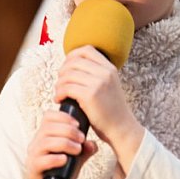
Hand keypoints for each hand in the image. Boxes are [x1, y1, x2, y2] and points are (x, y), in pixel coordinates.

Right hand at [25, 110, 97, 178]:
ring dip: (64, 143)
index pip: (48, 117)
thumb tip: (92, 144)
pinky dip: (55, 158)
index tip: (77, 124)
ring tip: (77, 150)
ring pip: (45, 142)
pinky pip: (41, 160)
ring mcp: (33, 157)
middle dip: (68, 131)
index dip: (63, 117)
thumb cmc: (61, 173)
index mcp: (44, 136)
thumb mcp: (76, 159)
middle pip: (47, 128)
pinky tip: (65, 160)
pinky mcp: (33, 170)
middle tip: (81, 139)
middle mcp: (36, 144)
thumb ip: (84, 151)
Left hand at [54, 45, 143, 177]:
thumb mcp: (107, 85)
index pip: (86, 50)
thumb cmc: (110, 109)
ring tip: (59, 93)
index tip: (66, 68)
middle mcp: (105, 72)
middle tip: (60, 84)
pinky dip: (58, 93)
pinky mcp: (90, 95)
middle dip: (62, 72)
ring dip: (58, 84)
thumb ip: (95, 74)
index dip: (71, 56)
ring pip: (67, 75)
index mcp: (109, 68)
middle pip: (73, 61)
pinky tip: (59, 100)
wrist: (121, 128)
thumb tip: (71, 65)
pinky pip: (66, 88)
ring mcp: (98, 83)